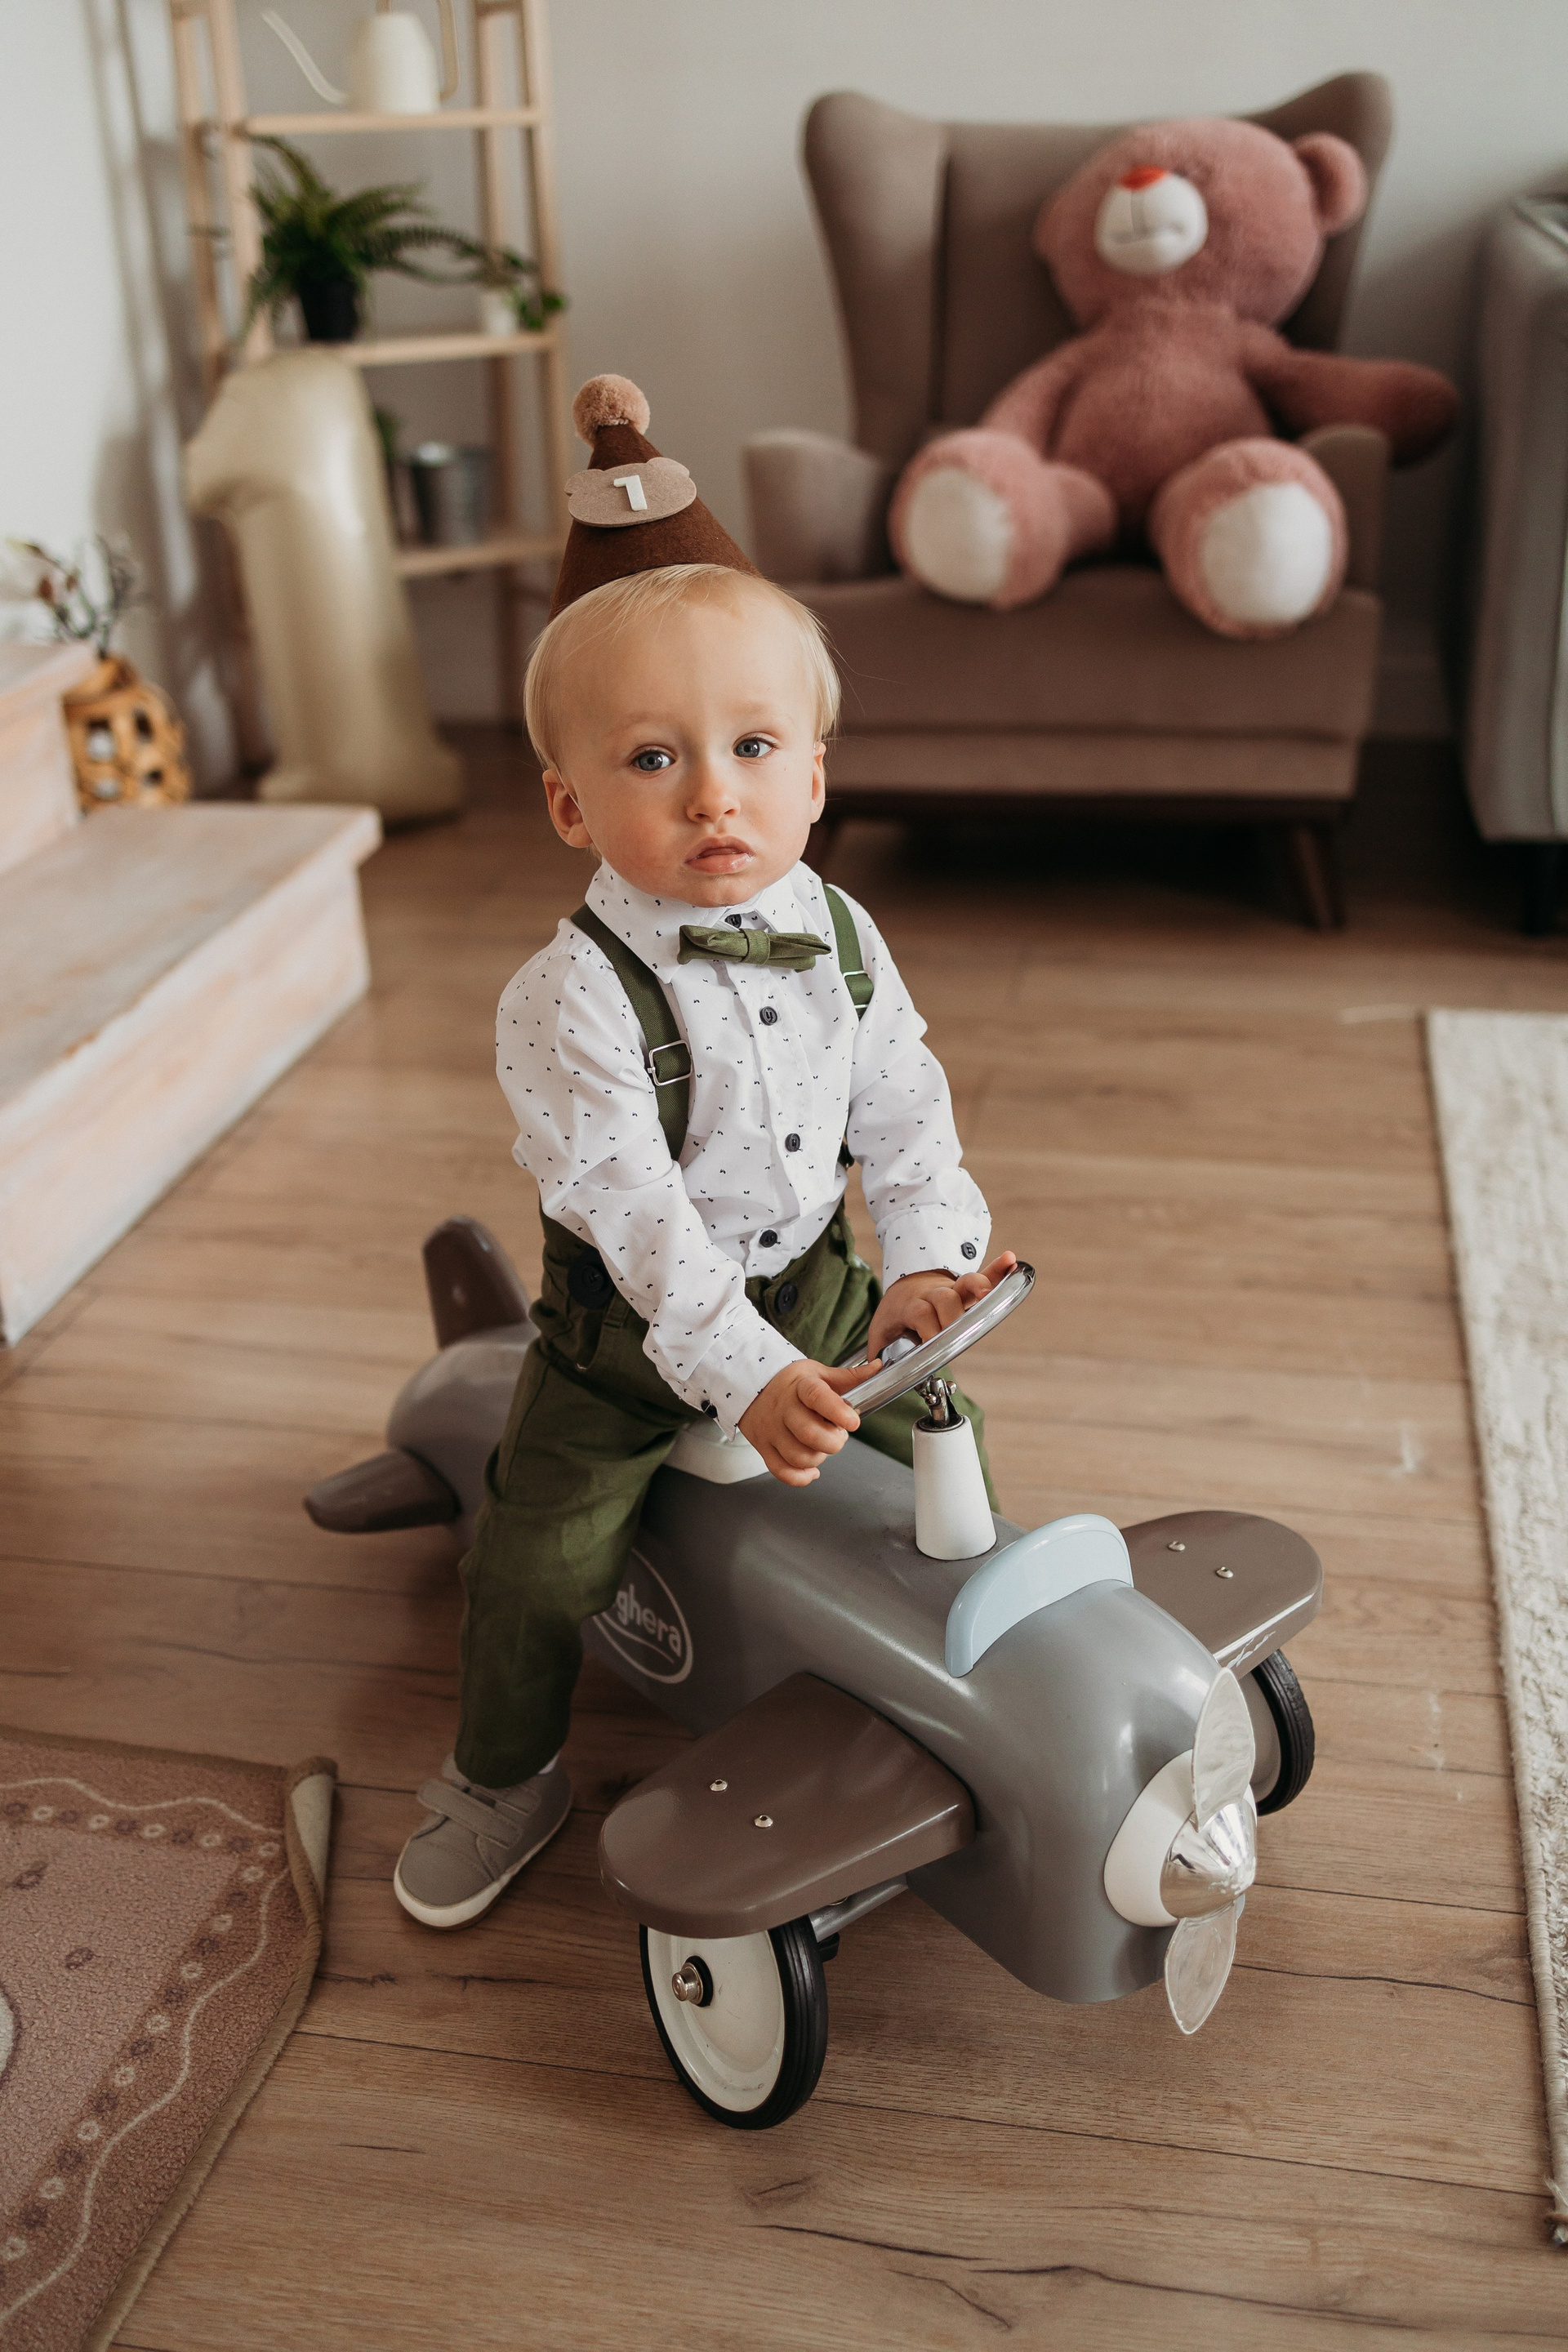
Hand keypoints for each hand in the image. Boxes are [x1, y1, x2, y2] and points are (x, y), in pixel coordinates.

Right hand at [739, 1358, 878, 1488]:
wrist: (749, 1383)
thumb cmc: (789, 1381)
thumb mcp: (817, 1373)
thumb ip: (848, 1377)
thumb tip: (877, 1367)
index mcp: (800, 1387)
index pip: (817, 1398)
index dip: (837, 1412)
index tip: (853, 1422)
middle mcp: (783, 1409)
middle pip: (809, 1434)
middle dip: (833, 1441)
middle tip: (838, 1434)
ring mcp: (771, 1430)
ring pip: (798, 1456)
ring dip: (818, 1459)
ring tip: (822, 1447)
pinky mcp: (763, 1447)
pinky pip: (781, 1471)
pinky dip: (800, 1477)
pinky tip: (811, 1470)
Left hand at [866, 1252, 1017, 1361]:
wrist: (904, 1285)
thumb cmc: (896, 1313)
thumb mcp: (881, 1331)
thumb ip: (877, 1353)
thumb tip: (872, 1379)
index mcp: (912, 1306)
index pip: (921, 1314)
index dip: (927, 1327)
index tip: (931, 1344)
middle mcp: (933, 1295)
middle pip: (945, 1299)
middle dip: (952, 1315)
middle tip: (957, 1331)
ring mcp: (952, 1289)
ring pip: (966, 1283)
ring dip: (979, 1286)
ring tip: (988, 1291)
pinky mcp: (967, 1287)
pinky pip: (986, 1274)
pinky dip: (999, 1270)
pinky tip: (1012, 1262)